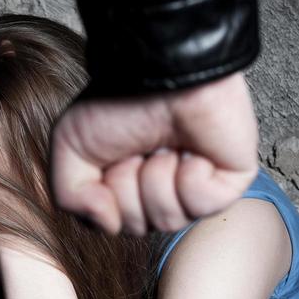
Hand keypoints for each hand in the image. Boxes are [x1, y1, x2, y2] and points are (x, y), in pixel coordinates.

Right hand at [49, 71, 259, 235]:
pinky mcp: (229, 182)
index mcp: (127, 186)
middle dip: (128, 185)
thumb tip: (107, 225)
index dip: (102, 198)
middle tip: (137, 148)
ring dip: (157, 177)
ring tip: (164, 146)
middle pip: (138, 227)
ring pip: (169, 219)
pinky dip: (189, 176)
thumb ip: (70, 198)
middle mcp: (161, 190)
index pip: (111, 225)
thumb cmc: (117, 100)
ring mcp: (196, 188)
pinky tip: (190, 150)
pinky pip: (201, 205)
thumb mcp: (69, 148)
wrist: (158, 72)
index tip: (108, 158)